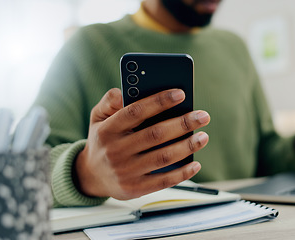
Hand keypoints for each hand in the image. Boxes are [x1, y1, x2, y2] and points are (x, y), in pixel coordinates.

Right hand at [75, 88, 209, 199]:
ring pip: (163, 157)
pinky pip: (162, 181)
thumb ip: (109, 101)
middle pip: (155, 135)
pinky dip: (182, 173)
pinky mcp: (134, 188)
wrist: (91, 175)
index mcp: (108, 130)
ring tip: (203, 137)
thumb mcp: (98, 117)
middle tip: (203, 116)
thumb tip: (123, 91)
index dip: (159, 101)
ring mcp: (125, 171)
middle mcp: (116, 151)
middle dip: (183, 124)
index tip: (181, 93)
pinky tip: (195, 163)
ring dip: (187, 147)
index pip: (136, 112)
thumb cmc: (103, 140)